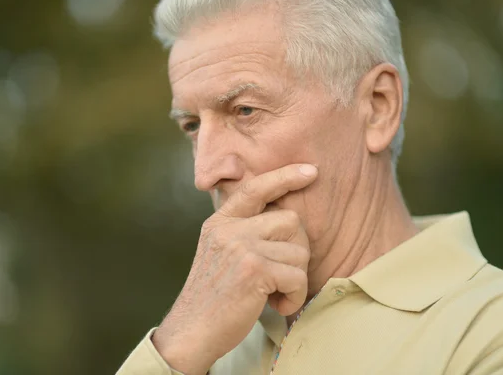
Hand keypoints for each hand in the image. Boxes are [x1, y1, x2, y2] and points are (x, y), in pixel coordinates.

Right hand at [152, 163, 317, 374]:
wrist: (192, 331)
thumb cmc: (213, 297)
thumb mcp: (220, 252)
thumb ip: (243, 231)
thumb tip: (286, 220)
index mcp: (220, 221)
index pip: (255, 188)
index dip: (284, 176)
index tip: (310, 171)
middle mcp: (229, 228)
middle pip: (290, 220)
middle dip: (298, 249)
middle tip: (283, 274)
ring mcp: (241, 247)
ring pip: (298, 251)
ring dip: (296, 278)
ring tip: (275, 293)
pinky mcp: (254, 270)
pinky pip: (297, 276)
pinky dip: (294, 296)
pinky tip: (276, 305)